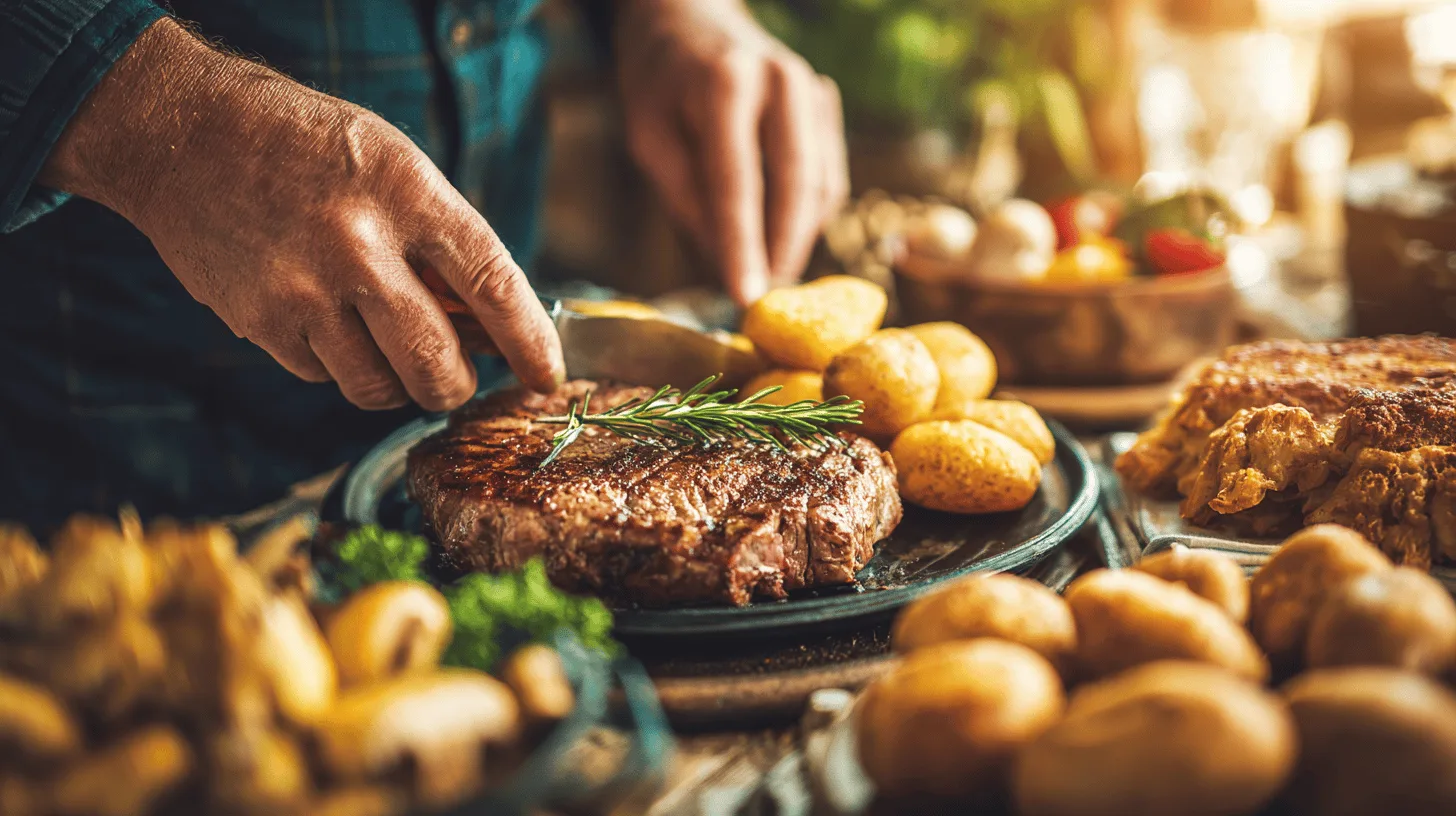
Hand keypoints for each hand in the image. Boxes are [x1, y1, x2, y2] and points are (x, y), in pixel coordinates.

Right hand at [38, 19, 563, 410]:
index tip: (546, 375)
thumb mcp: (395, 166)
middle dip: (456, 386)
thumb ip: (444, 245)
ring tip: (391, 351)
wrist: (183, 133)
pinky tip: (329, 322)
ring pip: (379, 388)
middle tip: (455, 378)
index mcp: (408, 193)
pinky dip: (340, 365)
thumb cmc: (309, 148)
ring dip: (398, 385)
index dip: (529, 341)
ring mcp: (303, 290)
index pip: (492, 283)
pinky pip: (324, 377)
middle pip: (436, 363)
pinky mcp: (260, 322)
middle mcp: (357, 245)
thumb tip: (493, 331)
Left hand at [615, 0, 849, 304]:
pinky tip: (779, 234)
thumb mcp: (649, 141)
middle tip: (764, 299)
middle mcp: (781, 81)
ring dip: (798, 238)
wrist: (693, 21)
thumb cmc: (661, 87)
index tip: (743, 297)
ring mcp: (813, 90)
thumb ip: (687, 199)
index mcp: (725, 83)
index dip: (741, 246)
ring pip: (822, 185)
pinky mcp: (827, 108)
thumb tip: (726, 267)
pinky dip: (808, 217)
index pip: (737, 182)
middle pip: (795, 184)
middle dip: (781, 249)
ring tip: (767, 272)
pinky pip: (830, 177)